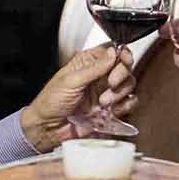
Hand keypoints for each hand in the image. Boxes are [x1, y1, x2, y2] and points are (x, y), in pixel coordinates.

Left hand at [20, 44, 136, 151]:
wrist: (48, 128)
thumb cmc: (51, 102)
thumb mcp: (70, 81)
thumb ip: (94, 67)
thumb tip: (113, 53)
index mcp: (87, 63)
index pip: (112, 51)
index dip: (122, 54)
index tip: (124, 60)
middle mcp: (99, 76)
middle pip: (124, 66)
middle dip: (121, 75)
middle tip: (111, 83)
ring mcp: (105, 92)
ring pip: (128, 84)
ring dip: (119, 93)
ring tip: (103, 101)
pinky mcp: (110, 109)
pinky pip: (129, 103)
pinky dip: (125, 106)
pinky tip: (111, 110)